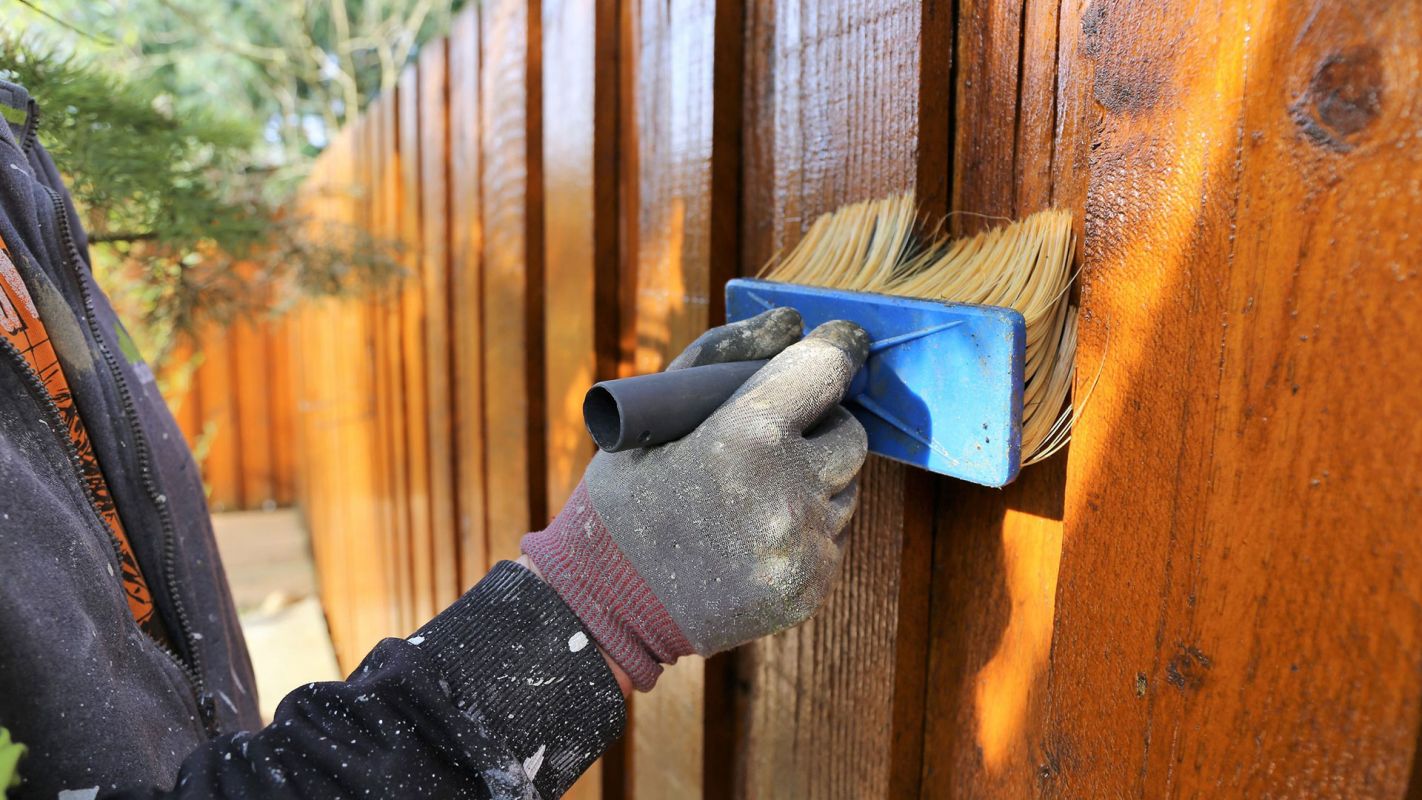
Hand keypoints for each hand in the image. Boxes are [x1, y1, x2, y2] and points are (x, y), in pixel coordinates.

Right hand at [522, 308, 869, 689]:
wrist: (603, 605)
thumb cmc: (625, 498)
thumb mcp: (655, 415)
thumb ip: (724, 356)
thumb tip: (791, 323)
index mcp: (747, 437)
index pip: (827, 371)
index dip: (834, 351)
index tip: (838, 343)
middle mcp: (786, 492)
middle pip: (852, 433)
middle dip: (822, 424)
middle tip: (776, 434)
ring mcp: (801, 547)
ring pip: (846, 489)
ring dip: (814, 480)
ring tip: (750, 495)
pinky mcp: (807, 588)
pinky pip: (833, 538)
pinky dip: (805, 528)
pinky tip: (752, 535)